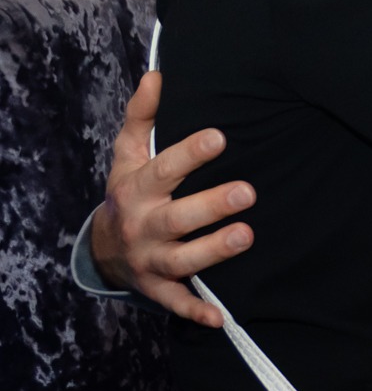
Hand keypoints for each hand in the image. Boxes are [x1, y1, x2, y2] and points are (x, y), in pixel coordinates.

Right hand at [90, 71, 253, 325]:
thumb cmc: (132, 190)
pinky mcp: (157, 287)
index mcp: (138, 189)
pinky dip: (196, 310)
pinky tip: (221, 317)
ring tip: (247, 236)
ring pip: (182, 259)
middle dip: (211, 206)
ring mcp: (150, 259)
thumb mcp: (128, 154)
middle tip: (249, 192)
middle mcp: (143, 226)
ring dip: (214, 250)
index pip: (164, 169)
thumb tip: (158, 73)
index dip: (190, 154)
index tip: (220, 137)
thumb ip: (143, 116)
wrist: (104, 246)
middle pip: (177, 217)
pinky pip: (176, 301)